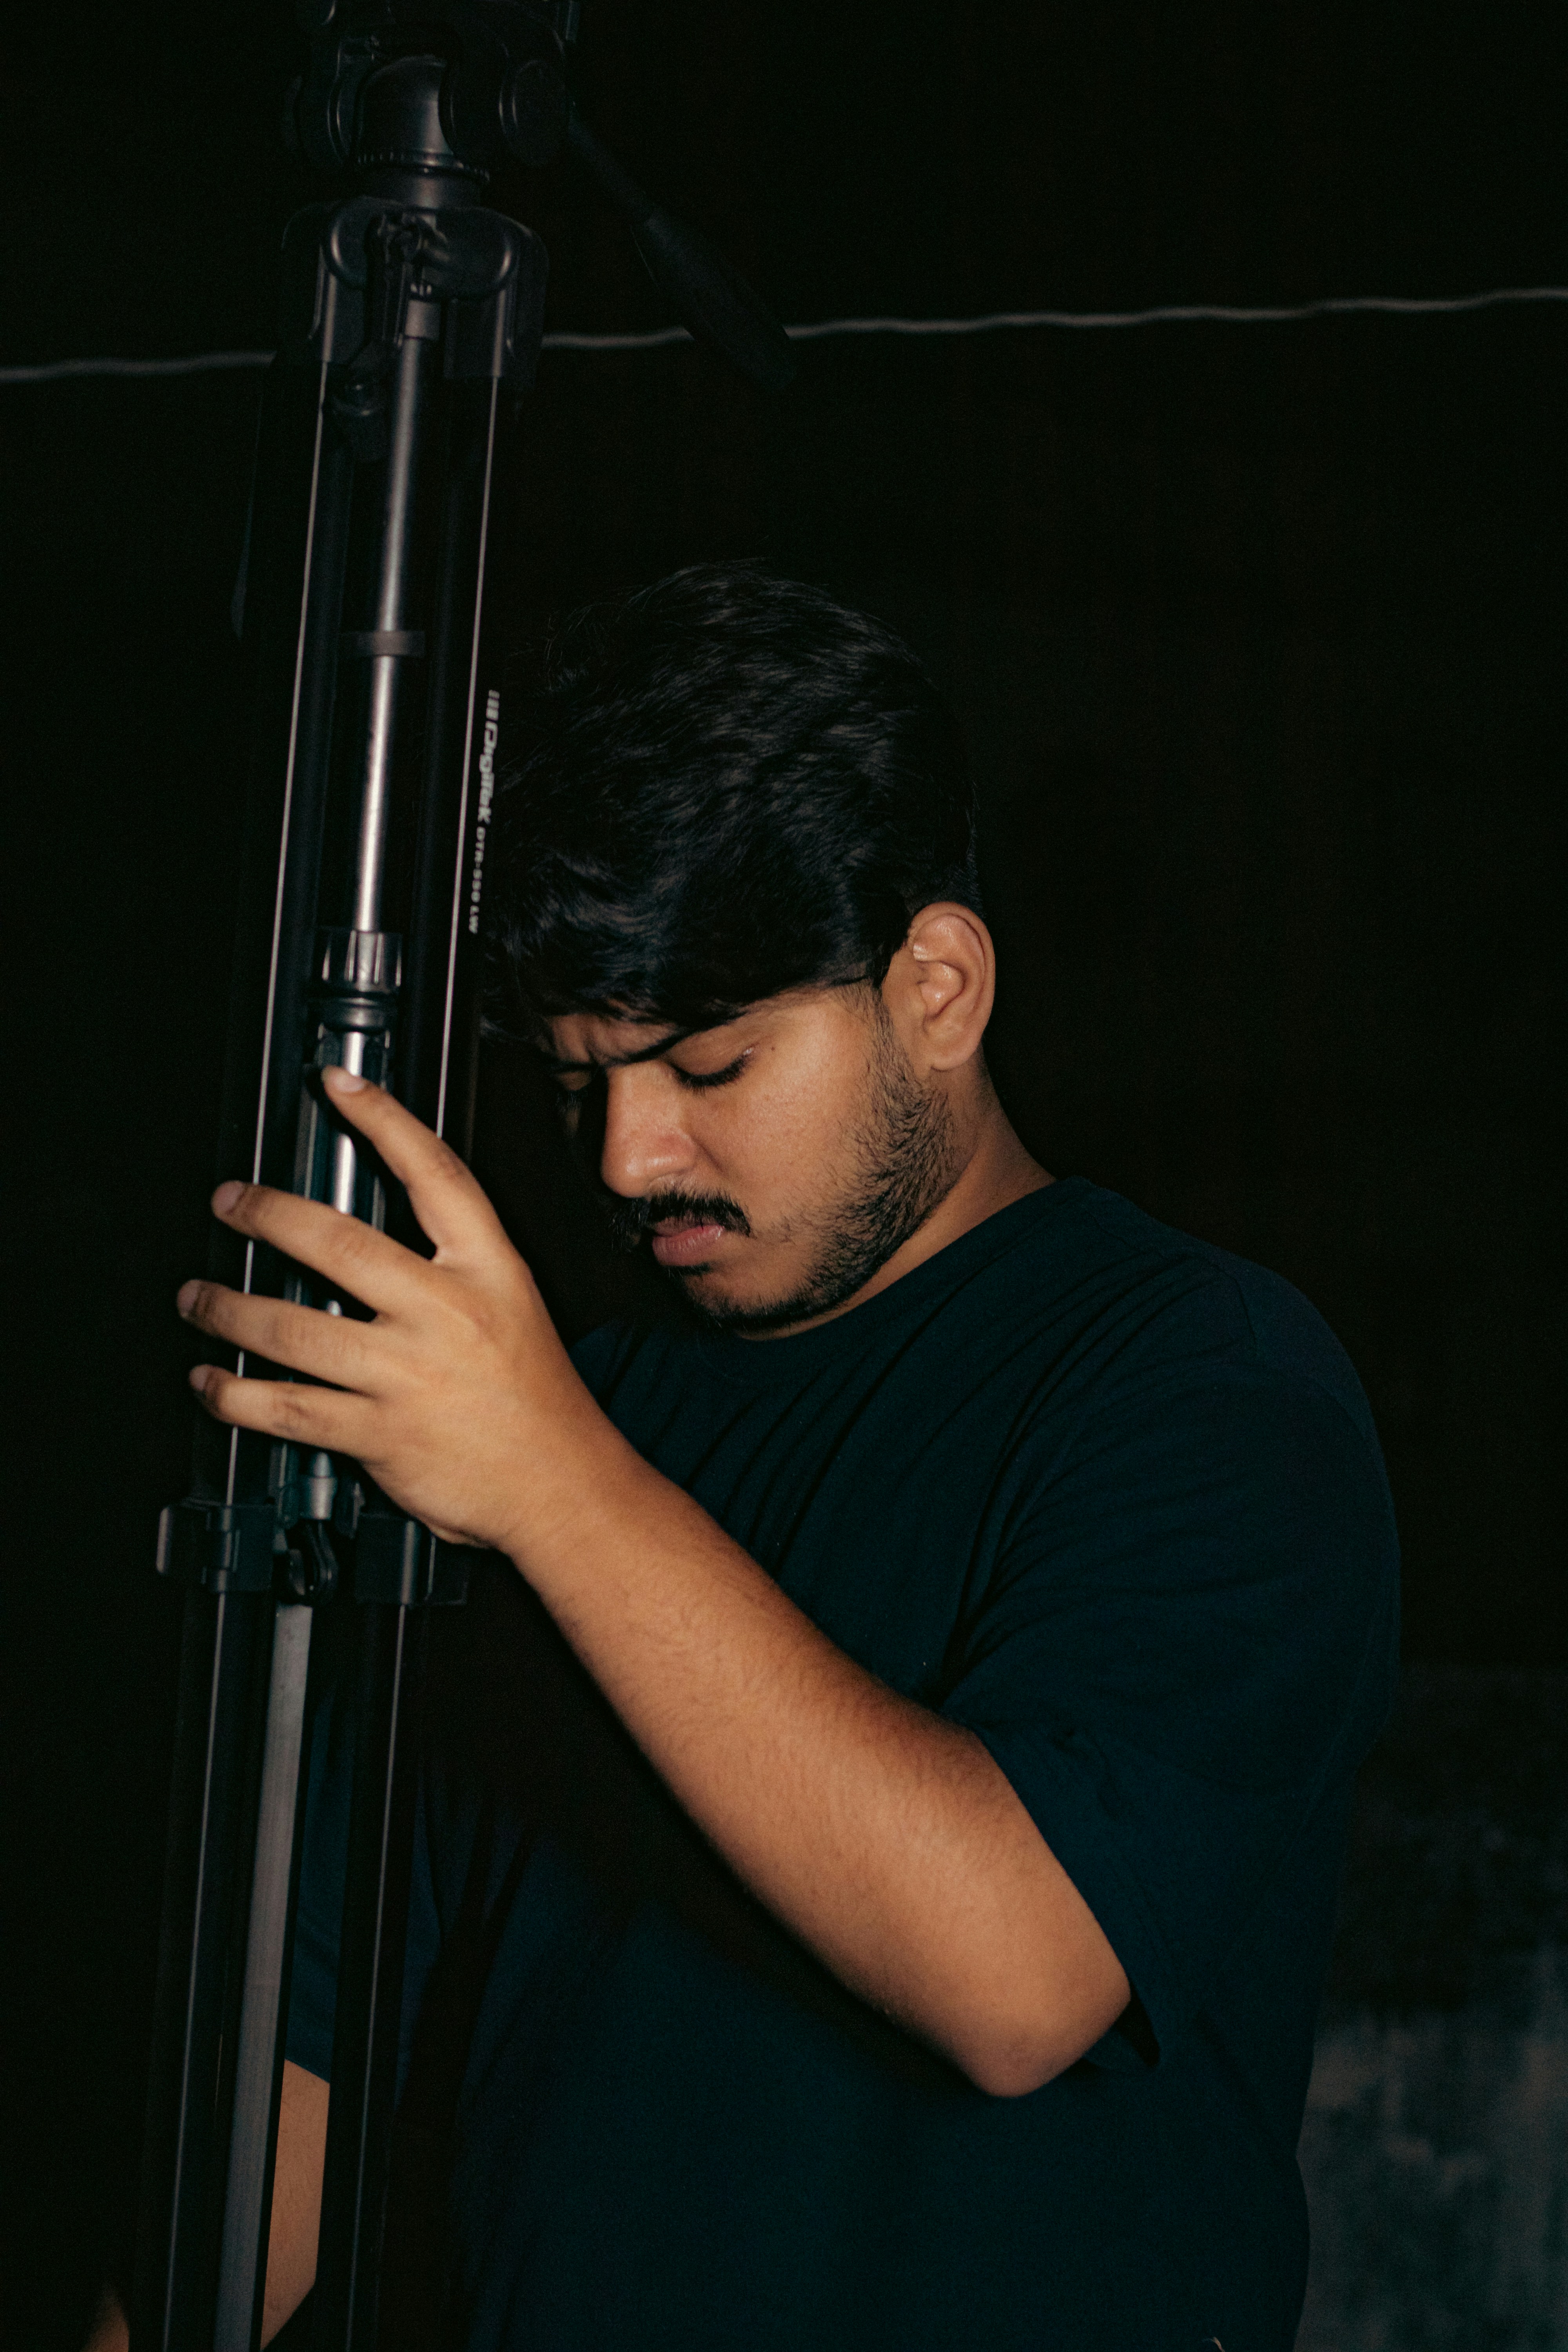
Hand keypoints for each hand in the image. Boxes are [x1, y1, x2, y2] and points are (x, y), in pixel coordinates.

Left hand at [177, 1068, 603, 1551]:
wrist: (562, 1485)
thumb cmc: (535, 1400)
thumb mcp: (510, 1307)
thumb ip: (448, 1271)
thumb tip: (363, 1245)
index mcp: (488, 1271)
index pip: (433, 1174)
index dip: (382, 1119)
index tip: (337, 1085)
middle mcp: (446, 1312)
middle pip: (338, 1243)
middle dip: (266, 1214)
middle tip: (229, 1202)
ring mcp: (408, 1374)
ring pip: (293, 1328)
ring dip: (227, 1309)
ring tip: (196, 1299)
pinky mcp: (380, 1434)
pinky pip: (287, 1407)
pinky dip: (235, 1394)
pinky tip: (211, 1383)